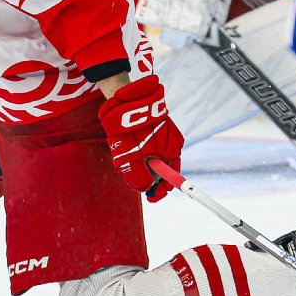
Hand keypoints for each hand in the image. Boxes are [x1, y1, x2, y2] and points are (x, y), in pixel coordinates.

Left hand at [97, 77, 183, 201]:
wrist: (125, 97)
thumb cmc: (130, 128)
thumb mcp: (132, 157)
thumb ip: (139, 177)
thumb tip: (144, 189)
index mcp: (172, 150)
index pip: (172, 178)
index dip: (161, 191)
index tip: (151, 199)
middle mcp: (170, 143)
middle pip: (160, 169)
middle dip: (145, 176)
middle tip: (129, 174)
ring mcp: (162, 135)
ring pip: (150, 159)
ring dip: (138, 163)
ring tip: (123, 155)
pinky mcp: (152, 129)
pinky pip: (145, 148)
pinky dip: (135, 152)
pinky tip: (124, 146)